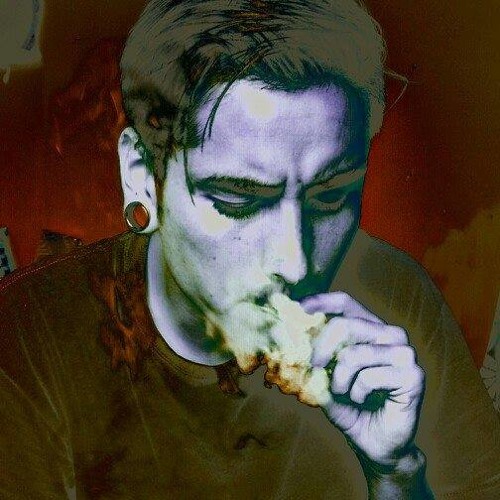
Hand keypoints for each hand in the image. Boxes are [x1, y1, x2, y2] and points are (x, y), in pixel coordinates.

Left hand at [301, 292, 424, 467]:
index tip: (297, 310)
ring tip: (344, 393)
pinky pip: (369, 377)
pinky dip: (356, 393)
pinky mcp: (413, 375)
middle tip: (314, 369)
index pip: (344, 302)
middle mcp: (389, 334)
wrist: (373, 442)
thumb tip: (286, 337)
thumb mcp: (323, 377)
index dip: (319, 302)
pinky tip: (364, 401)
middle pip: (344, 325)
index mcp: (369, 327)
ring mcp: (404, 352)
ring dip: (339, 381)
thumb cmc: (348, 405)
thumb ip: (310, 356)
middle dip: (320, 351)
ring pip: (354, 354)